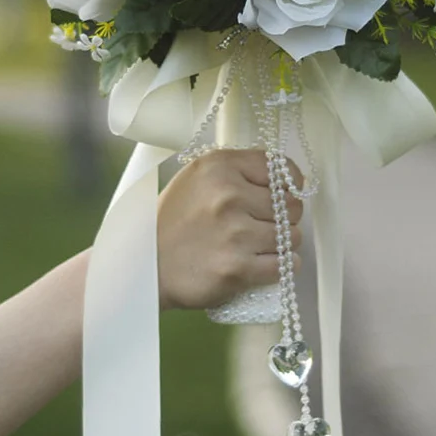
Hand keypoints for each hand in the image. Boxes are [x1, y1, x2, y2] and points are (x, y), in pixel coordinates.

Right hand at [157, 149, 303, 310]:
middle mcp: (229, 195)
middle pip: (290, 204)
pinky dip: (283, 265)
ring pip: (291, 236)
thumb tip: (283, 178)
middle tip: (267, 223)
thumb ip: (237, 170)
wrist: (144, 264)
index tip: (286, 192)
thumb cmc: (174, 220)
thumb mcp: (198, 177)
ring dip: (285, 242)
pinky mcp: (237, 268)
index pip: (279, 168)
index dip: (289, 182)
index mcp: (220, 167)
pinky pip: (284, 264)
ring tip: (264, 244)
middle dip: (286, 216)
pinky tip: (269, 262)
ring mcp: (235, 233)